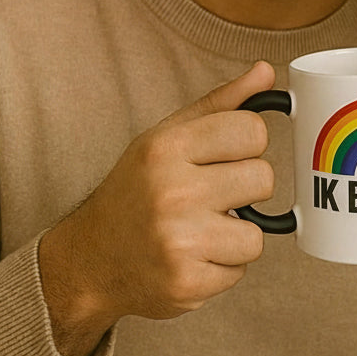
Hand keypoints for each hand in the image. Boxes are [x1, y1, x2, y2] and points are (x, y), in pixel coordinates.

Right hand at [38, 62, 276, 355]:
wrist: (89, 259)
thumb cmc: (138, 188)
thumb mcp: (168, 136)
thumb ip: (222, 104)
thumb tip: (266, 71)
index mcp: (167, 147)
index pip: (254, 131)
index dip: (247, 145)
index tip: (223, 156)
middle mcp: (172, 192)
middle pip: (264, 179)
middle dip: (243, 190)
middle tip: (209, 195)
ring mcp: (179, 241)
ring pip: (257, 234)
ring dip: (235, 235)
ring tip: (199, 229)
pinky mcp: (186, 284)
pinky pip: (240, 270)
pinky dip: (221, 267)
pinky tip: (191, 257)